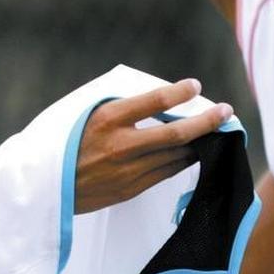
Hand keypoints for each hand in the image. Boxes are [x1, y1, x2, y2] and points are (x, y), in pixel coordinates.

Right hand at [73, 79, 232, 213]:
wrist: (46, 185)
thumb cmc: (66, 141)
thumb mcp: (84, 113)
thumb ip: (119, 106)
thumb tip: (158, 99)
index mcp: (107, 119)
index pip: (154, 101)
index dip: (179, 92)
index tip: (195, 85)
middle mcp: (121, 145)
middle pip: (176, 133)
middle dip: (207, 121)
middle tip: (227, 112)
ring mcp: (128, 170)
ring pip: (177, 156)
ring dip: (200, 143)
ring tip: (217, 132)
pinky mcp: (131, 189)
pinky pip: (166, 173)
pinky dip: (183, 161)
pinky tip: (194, 152)